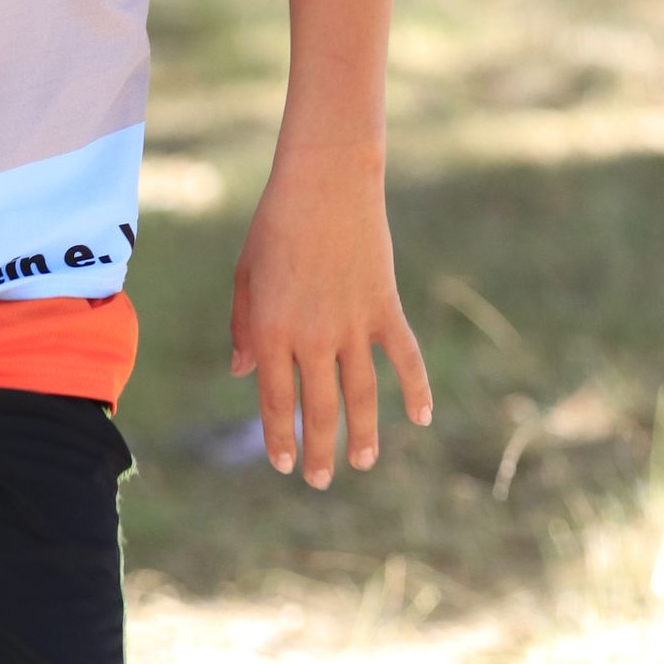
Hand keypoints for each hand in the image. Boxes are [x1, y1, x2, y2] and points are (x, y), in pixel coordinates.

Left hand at [229, 148, 432, 487]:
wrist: (324, 183)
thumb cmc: (274, 226)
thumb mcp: (246, 276)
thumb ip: (243, 328)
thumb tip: (241, 373)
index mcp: (269, 331)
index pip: (274, 400)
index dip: (278, 437)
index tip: (283, 465)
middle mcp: (310, 337)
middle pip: (318, 410)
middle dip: (318, 450)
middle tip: (318, 480)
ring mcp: (351, 325)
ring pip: (361, 395)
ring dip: (364, 435)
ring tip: (364, 464)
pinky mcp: (384, 308)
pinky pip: (404, 358)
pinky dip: (416, 389)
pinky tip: (422, 418)